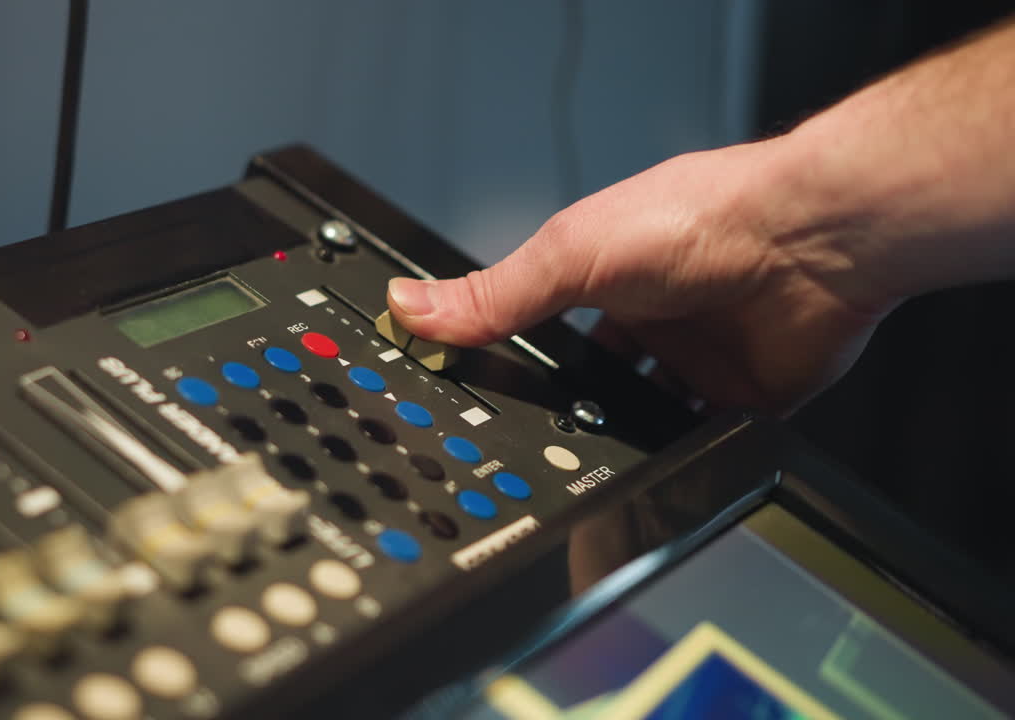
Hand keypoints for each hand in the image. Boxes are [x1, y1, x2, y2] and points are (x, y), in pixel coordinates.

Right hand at [386, 139, 894, 415]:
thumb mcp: (571, 255)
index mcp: (605, 276)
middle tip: (539, 436)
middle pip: (594, 380)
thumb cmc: (703, 218)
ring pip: (646, 417)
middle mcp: (651, 318)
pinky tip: (659, 467)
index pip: (544, 328)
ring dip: (625, 435)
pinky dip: (682, 456)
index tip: (479, 394)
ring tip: (593, 456)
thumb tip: (410, 304)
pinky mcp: (742, 396)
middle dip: (570, 407)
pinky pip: (704, 439)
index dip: (514, 361)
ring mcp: (697, 359)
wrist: (810, 240)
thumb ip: (494, 294)